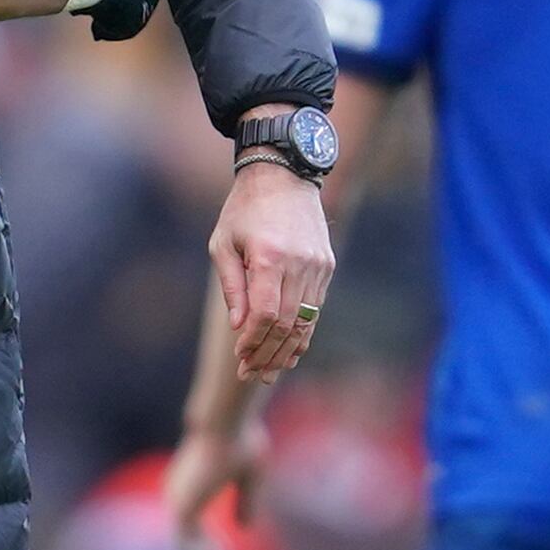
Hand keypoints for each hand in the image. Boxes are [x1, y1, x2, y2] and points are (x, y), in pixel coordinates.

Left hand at [166, 416, 268, 549]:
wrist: (225, 424)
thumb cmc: (240, 439)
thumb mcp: (251, 474)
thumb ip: (246, 500)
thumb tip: (245, 528)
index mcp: (191, 482)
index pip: (193, 521)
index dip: (209, 541)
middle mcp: (179, 493)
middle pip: (188, 537)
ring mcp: (178, 502)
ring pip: (186, 547)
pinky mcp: (181, 510)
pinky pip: (186, 548)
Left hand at [208, 144, 333, 380]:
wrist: (284, 175)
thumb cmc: (244, 209)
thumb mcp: (223, 243)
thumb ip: (232, 286)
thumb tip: (238, 327)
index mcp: (269, 256)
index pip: (266, 314)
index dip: (253, 342)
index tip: (239, 358)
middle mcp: (298, 263)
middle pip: (287, 324)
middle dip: (268, 354)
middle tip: (251, 374)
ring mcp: (318, 265)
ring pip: (306, 320)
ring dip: (287, 350)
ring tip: (269, 371)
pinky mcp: (327, 266)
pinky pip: (316, 308)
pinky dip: (303, 332)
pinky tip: (290, 350)